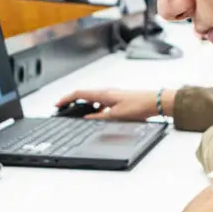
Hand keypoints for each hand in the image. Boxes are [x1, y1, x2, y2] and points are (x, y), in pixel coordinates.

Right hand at [55, 89, 170, 121]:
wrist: (155, 102)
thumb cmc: (139, 105)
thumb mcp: (115, 115)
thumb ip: (99, 117)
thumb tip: (86, 119)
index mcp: (103, 94)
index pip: (79, 94)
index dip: (66, 99)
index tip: (57, 104)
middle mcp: (106, 92)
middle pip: (84, 95)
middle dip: (72, 102)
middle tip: (64, 109)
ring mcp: (112, 95)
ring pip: (93, 100)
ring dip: (84, 106)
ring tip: (78, 115)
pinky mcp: (118, 100)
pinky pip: (101, 103)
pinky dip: (94, 108)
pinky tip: (97, 116)